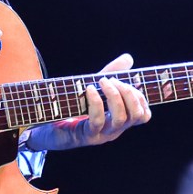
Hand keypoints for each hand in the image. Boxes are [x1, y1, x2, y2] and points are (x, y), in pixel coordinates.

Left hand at [24, 53, 151, 150]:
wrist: (48, 122)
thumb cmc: (75, 104)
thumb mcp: (96, 86)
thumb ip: (113, 73)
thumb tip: (129, 58)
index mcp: (120, 120)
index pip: (144, 115)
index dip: (141, 98)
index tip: (127, 82)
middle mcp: (115, 130)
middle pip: (136, 115)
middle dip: (129, 92)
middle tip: (111, 80)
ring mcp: (102, 135)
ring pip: (120, 118)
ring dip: (114, 95)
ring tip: (102, 81)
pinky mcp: (86, 135)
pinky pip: (97, 120)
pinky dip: (96, 101)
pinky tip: (90, 89)